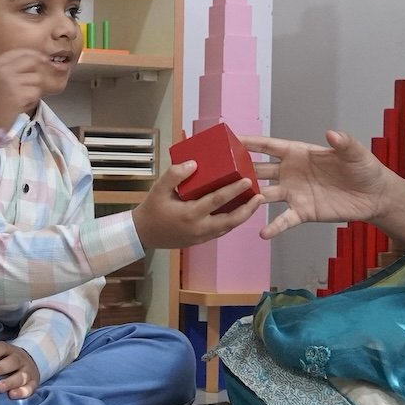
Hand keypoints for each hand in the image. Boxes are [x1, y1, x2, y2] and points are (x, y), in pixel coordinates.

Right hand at [0, 48, 51, 128]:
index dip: (34, 55)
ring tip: (22, 99)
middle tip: (39, 80)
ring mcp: (10, 82)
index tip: (43, 60)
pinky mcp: (18, 95)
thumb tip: (34, 61)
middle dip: (39, 71)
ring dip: (34, 90)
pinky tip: (22, 107)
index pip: (20, 52)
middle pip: (32, 61)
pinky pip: (36, 93)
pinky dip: (32, 101)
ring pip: (37, 78)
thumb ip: (10, 69)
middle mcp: (2, 69)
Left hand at [0, 340, 40, 398]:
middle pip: (12, 362)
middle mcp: (19, 359)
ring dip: (10, 382)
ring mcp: (27, 372)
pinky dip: (22, 392)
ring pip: (21, 376)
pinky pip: (29, 389)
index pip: (1, 348)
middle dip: (0, 368)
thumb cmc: (4, 359)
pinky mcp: (33, 384)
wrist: (29, 363)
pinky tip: (12, 396)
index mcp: (8, 350)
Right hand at [131, 161, 264, 249]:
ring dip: (243, 216)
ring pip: (228, 227)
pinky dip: (232, 222)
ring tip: (255, 203)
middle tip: (261, 196)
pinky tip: (239, 212)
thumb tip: (193, 164)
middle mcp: (199, 227)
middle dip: (248, 208)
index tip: (247, 180)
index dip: (233, 190)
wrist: (143, 234)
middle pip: (231, 219)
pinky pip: (221, 231)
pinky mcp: (201, 240)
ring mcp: (202, 236)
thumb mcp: (158, 188)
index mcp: (190, 213)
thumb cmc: (152, 209)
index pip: (217, 200)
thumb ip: (175, 174)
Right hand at [241, 132, 397, 239]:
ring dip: (250, 197)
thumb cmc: (364, 169)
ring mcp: (294, 193)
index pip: (268, 146)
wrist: (374, 196)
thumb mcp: (355, 153)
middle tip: (221, 172)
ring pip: (265, 194)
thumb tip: (331, 133)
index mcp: (299, 153)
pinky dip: (273, 227)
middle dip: (241, 170)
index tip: (229, 139)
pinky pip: (283, 220)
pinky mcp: (302, 212)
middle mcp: (291, 172)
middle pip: (259, 170)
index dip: (249, 142)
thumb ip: (343, 143)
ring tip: (233, 201)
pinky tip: (262, 233)